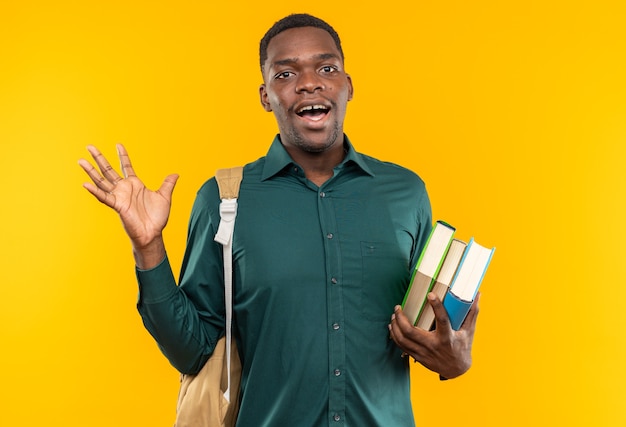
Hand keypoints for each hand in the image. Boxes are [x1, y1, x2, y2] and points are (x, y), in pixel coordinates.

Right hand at [78, 144, 178, 267]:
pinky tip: (85, 184)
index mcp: (135, 184)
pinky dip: (95, 191)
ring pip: (102, 181)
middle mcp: (124, 188)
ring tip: (80, 161)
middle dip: (99, 158)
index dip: (122, 155)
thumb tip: (176, 174)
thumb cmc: (157, 218)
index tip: (118, 144)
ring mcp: (119, 196)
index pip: (126, 166)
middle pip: (108, 170)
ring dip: (91, 171)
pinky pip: (104, 197)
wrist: (153, 233)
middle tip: (89, 146)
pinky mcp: (117, 205)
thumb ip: (168, 184)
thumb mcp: (164, 197)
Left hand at [388, 292, 479, 378]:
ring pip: (403, 339)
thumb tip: (477, 294)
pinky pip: (402, 346)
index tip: (430, 294)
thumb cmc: (463, 347)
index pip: (442, 320)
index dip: (436, 306)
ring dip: (395, 326)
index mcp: (447, 338)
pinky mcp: (417, 357)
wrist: (457, 370)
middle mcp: (433, 346)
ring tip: (394, 314)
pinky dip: (395, 335)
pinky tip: (393, 326)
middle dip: (401, 318)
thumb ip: (472, 312)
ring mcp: (424, 353)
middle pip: (411, 331)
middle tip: (398, 307)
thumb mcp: (469, 331)